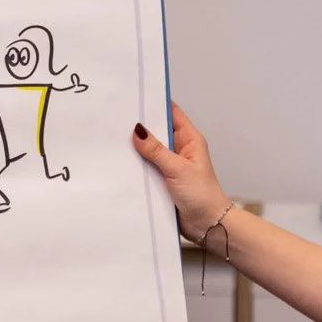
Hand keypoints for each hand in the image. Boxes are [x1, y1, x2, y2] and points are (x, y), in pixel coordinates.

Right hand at [131, 102, 230, 241]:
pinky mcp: (162, 180)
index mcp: (189, 139)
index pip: (171, 113)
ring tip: (114, 139)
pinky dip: (137, 166)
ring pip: (149, 150)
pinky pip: (146, 168)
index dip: (156, 104)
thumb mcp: (177, 169)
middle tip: (118, 119)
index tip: (136, 97)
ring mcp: (170, 165)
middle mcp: (179, 149)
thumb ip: (156, 150)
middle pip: (157, 131)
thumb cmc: (202, 195)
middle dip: (141, 127)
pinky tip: (121, 163)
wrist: (207, 224)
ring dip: (137, 149)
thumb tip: (138, 130)